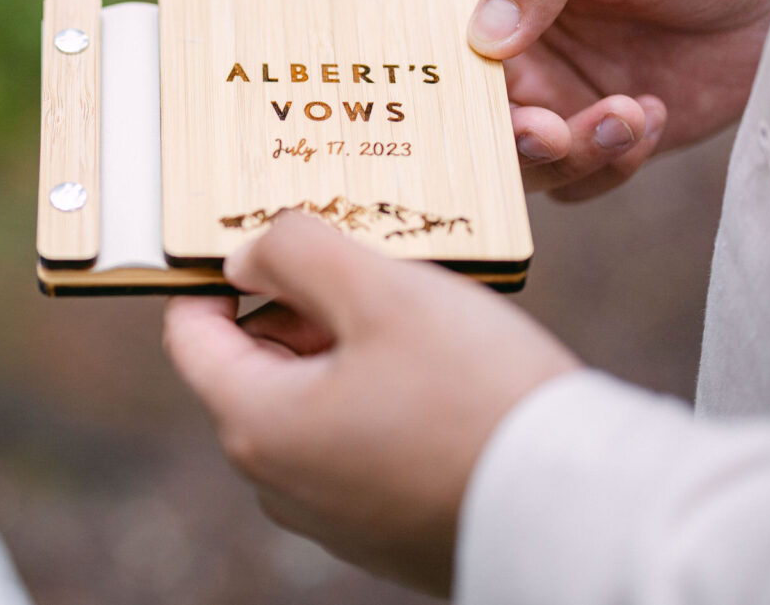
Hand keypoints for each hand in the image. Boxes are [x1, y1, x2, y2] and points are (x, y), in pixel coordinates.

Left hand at [164, 214, 578, 593]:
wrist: (580, 512)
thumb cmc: (478, 398)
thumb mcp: (381, 291)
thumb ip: (295, 253)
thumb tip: (245, 254)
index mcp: (255, 425)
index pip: (189, 333)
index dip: (219, 274)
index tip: (270, 241)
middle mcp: (277, 481)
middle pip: (253, 364)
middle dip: (299, 307)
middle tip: (367, 271)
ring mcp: (329, 514)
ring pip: (308, 400)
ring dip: (344, 347)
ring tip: (412, 318)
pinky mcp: (381, 529)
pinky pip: (353, 441)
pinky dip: (376, 395)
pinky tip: (437, 373)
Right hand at [371, 0, 769, 199]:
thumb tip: (481, 35)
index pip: (393, 22)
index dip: (366, 62)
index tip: (363, 102)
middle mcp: (501, 49)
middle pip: (444, 115)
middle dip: (484, 137)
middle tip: (540, 130)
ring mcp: (546, 97)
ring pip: (510, 161)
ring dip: (562, 154)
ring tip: (623, 117)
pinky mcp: (595, 138)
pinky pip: (575, 184)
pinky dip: (606, 165)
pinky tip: (646, 118)